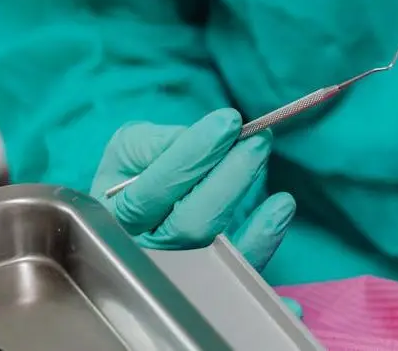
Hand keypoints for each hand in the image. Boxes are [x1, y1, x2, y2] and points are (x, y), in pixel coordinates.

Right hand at [91, 108, 295, 271]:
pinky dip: (264, 238)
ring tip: (262, 154)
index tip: (229, 121)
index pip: (153, 189)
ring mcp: (183, 270)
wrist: (140, 207)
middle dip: (229, 176)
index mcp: (116, 216)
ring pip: (217, 245)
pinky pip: (242, 267)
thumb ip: (152, 142)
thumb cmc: (136, 173)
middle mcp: (147, 250)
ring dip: (246, 198)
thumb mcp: (129, 149)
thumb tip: (195, 139)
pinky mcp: (217, 276)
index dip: (193, 154)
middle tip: (256, 138)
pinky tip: (282, 205)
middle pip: (190, 223)